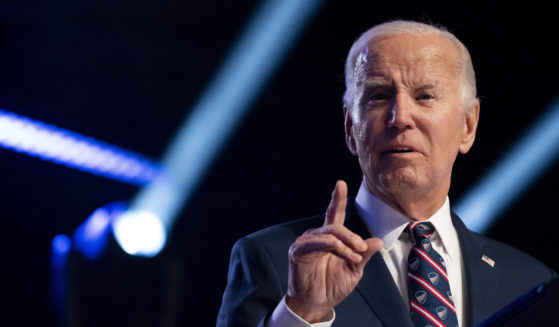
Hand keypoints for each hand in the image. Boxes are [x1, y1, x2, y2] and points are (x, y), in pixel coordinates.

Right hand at [285, 180, 383, 322]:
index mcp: (330, 238)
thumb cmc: (332, 286)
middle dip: (352, 236)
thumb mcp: (354, 270)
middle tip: (362, 249)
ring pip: (329, 232)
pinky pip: (316, 242)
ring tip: (355, 257)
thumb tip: (378, 241)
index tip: (340, 183)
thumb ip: (364, 255)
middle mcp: (317, 236)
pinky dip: (332, 245)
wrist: (317, 304)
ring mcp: (306, 242)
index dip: (337, 199)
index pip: (334, 214)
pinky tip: (340, 251)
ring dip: (345, 244)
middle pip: (336, 225)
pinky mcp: (298, 251)